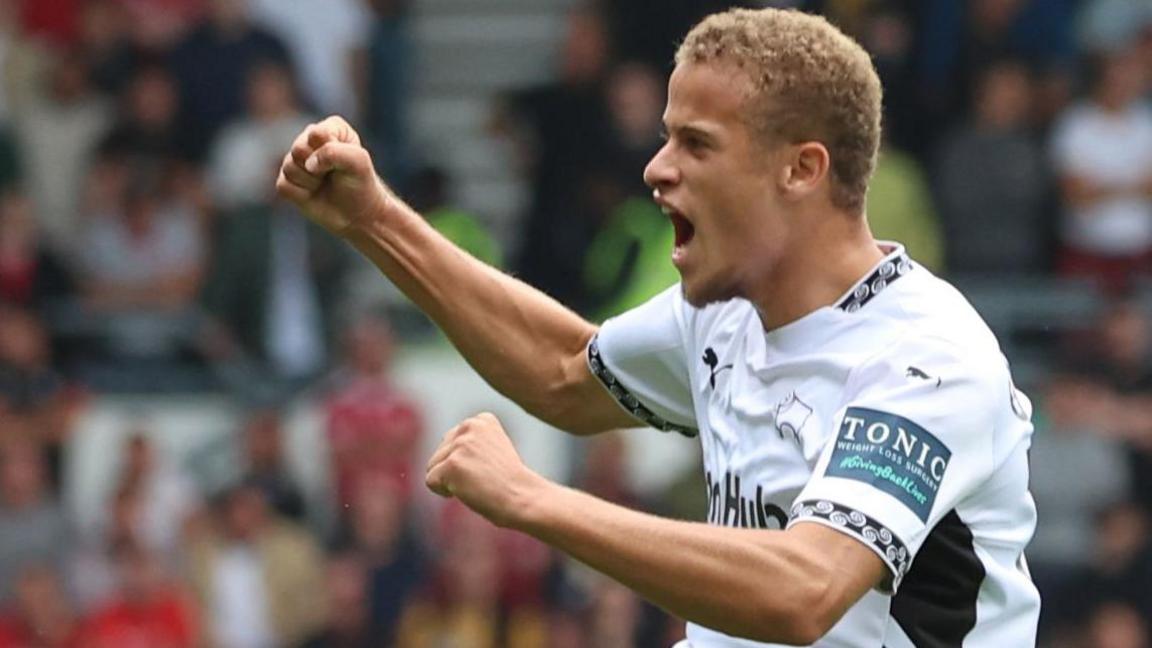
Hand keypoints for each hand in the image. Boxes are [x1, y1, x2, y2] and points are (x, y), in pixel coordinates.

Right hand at [275, 115, 397, 237]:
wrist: (357, 214)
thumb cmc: (359, 184)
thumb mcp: (358, 162)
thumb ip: (334, 152)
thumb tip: (308, 163)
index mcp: (331, 127)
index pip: (316, 134)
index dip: (328, 152)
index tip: (344, 164)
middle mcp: (310, 139)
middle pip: (298, 149)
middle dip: (317, 168)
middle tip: (332, 175)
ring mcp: (296, 160)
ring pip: (289, 167)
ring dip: (310, 182)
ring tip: (324, 183)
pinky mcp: (287, 180)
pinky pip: (283, 186)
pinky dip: (301, 194)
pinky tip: (313, 193)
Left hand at [425, 412, 548, 527]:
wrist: (522, 498)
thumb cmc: (509, 482)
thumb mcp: (492, 450)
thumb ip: (470, 444)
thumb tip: (443, 455)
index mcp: (482, 419)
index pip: (452, 441)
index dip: (466, 461)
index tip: (488, 468)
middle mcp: (469, 425)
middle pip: (440, 453)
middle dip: (454, 470)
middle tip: (483, 478)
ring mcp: (460, 444)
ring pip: (433, 466)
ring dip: (450, 481)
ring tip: (477, 483)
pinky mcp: (452, 464)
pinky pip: (431, 481)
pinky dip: (444, 492)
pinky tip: (468, 491)